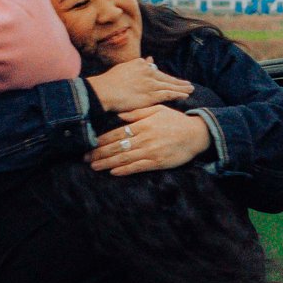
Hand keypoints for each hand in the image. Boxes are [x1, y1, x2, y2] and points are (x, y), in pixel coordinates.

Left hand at [85, 105, 211, 175]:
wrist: (197, 134)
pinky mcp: (157, 162)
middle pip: (117, 147)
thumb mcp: (157, 110)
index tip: (89, 145)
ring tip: (95, 166)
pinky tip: (113, 172)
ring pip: (124, 158)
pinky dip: (125, 170)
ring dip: (107, 163)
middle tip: (86, 158)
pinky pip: (138, 167)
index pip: (117, 133)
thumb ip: (137, 112)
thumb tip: (120, 115)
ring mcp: (150, 151)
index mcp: (142, 124)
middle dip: (100, 153)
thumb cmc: (176, 120)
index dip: (102, 140)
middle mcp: (144, 138)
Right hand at [86, 57, 192, 112]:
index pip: (156, 71)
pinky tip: (185, 95)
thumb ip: (138, 65)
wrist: (104, 91)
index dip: (165, 77)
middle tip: (189, 84)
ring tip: (190, 89)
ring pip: (170, 86)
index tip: (172, 80)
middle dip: (179, 82)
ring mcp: (151, 84)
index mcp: (140, 65)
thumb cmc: (109, 82)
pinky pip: (168, 94)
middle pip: (167, 78)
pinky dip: (178, 94)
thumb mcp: (124, 68)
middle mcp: (148, 73)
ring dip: (182, 88)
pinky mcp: (151, 95)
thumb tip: (149, 59)